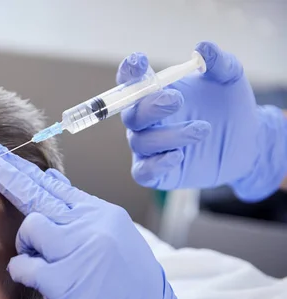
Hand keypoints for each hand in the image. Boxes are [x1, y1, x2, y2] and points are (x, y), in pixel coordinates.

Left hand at [0, 141, 253, 298]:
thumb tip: (52, 180)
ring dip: (26, 243)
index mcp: (101, 213)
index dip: (19, 168)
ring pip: (30, 225)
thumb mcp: (114, 238)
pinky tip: (36, 279)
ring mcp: (78, 251)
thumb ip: (81, 211)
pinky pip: (24, 265)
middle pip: (35, 190)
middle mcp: (90, 225)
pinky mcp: (65, 282)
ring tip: (43, 261)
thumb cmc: (132, 288)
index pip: (52, 184)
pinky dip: (22, 270)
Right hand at [117, 41, 286, 201]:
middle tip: (176, 100)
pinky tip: (178, 157)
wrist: (247, 142)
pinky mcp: (156, 172)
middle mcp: (145, 120)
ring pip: (142, 141)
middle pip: (130, 114)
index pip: (130, 81)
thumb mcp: (229, 79)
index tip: (141, 63)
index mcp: (154, 92)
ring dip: (170, 135)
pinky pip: (143, 171)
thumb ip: (218, 62)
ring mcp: (149, 147)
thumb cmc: (229, 105)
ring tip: (203, 129)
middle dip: (150, 106)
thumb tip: (203, 47)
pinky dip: (156, 164)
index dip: (129, 72)